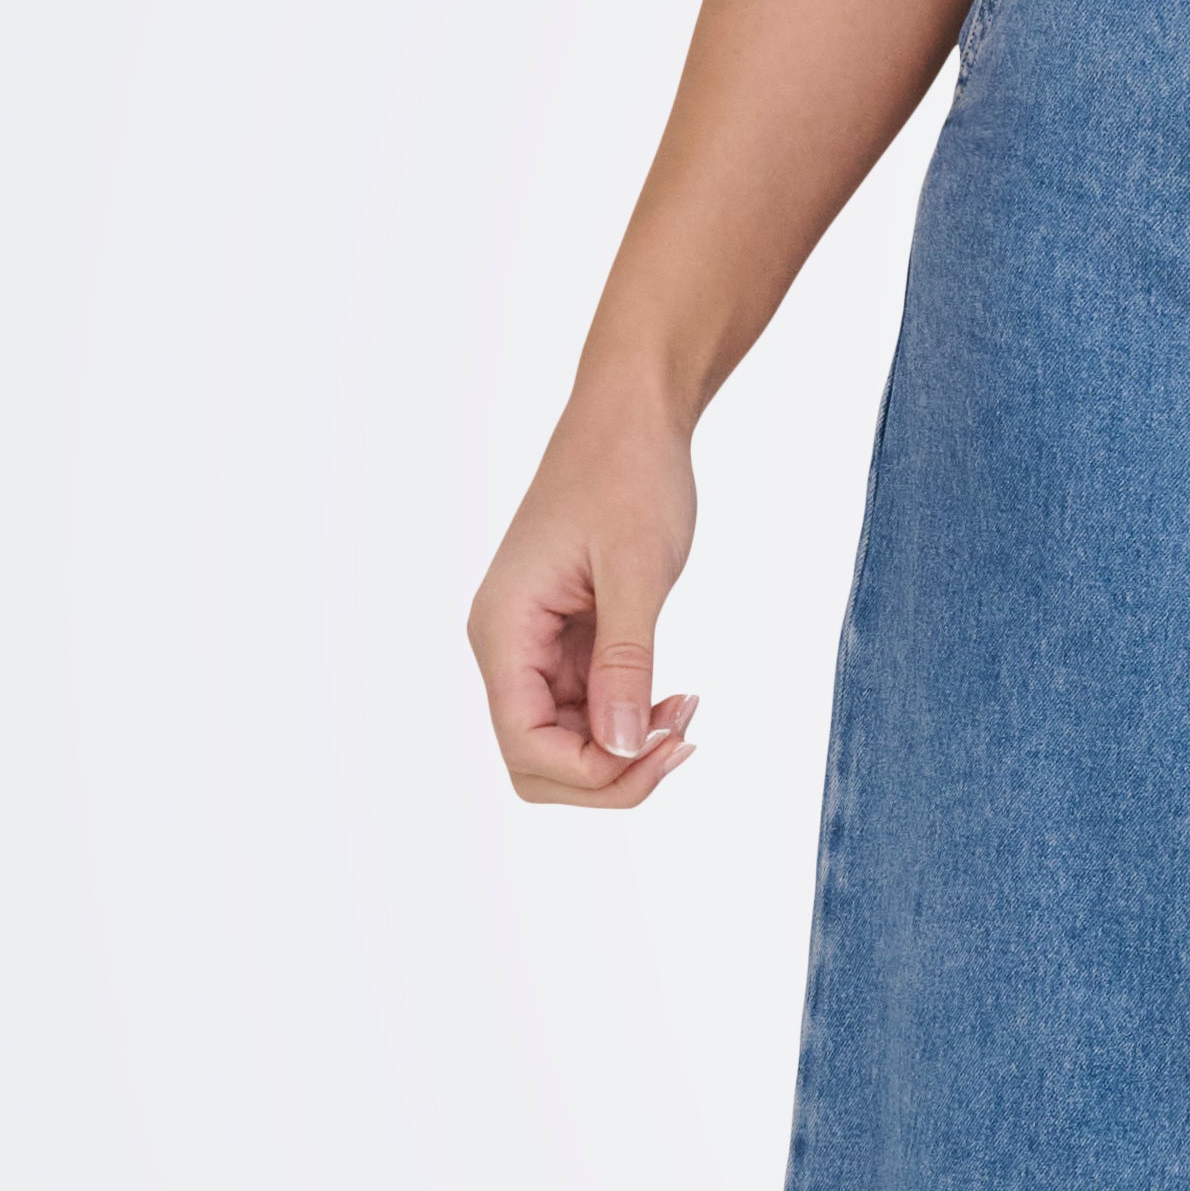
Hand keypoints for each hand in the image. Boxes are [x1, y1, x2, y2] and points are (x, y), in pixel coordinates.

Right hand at [468, 398, 703, 806]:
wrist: (630, 417)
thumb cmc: (628, 474)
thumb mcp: (637, 571)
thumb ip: (625, 663)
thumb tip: (617, 749)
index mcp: (504, 630)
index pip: (527, 746)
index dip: (595, 771)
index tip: (663, 745)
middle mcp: (507, 647)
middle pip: (537, 762)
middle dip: (608, 773)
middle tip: (680, 740)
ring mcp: (535, 648)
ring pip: (565, 745)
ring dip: (624, 749)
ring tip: (685, 712)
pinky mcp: (566, 642)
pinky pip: (588, 710)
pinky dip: (629, 719)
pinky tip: (674, 699)